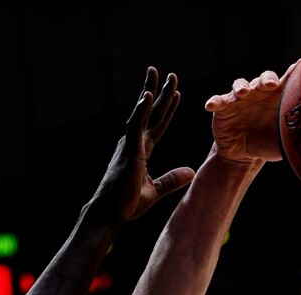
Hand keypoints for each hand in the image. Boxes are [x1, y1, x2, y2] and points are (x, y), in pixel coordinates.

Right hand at [93, 67, 195, 220]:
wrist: (110, 214)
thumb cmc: (126, 204)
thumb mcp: (155, 190)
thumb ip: (172, 179)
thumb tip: (190, 172)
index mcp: (141, 151)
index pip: (157, 125)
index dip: (166, 110)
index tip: (175, 94)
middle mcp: (134, 143)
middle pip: (151, 113)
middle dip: (160, 93)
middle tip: (170, 75)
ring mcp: (130, 145)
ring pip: (142, 113)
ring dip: (150, 92)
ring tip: (156, 74)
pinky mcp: (127, 150)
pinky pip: (135, 126)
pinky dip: (141, 110)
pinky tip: (147, 95)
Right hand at [205, 65, 293, 163]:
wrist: (243, 155)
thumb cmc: (267, 143)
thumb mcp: (285, 140)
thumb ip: (298, 133)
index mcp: (276, 98)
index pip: (285, 82)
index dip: (292, 73)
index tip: (299, 65)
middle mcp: (258, 94)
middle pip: (263, 79)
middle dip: (266, 79)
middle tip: (270, 84)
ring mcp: (239, 99)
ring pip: (240, 85)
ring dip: (241, 86)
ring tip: (242, 93)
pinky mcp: (223, 108)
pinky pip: (218, 101)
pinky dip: (215, 101)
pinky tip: (211, 105)